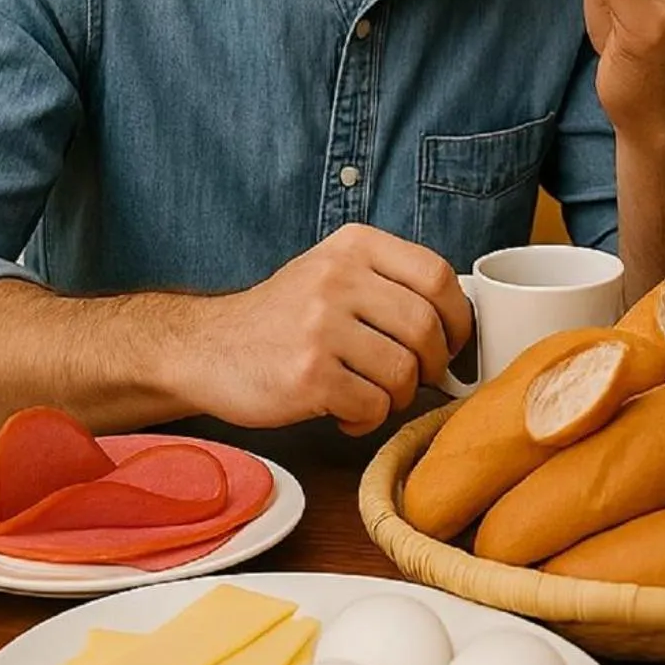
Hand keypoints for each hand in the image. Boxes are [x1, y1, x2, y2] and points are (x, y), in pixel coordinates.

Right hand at [175, 225, 473, 435]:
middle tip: (416, 379)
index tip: (453, 342)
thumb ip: (390, 283)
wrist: (204, 347)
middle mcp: (338, 279)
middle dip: (433, 365)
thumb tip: (460, 324)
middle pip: (426, 328)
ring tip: (372, 394)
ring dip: (399, 396)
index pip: (437, 275)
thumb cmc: (284, 318)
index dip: (458, 317)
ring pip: (403, 372)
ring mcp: (321, 327)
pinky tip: (345, 411)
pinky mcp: (307, 376)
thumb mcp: (333, 272)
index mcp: (354, 246)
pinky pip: (372, 405)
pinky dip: (368, 418)